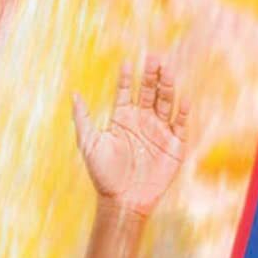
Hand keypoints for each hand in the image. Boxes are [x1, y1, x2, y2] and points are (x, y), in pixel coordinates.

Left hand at [74, 59, 188, 216]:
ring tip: (168, 70)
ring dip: (168, 86)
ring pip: (166, 102)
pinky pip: (180, 124)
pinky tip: (183, 99)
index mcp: (122, 118)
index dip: (127, 78)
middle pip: (150, 91)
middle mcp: (142, 120)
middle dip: (152, 74)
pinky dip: (182, 112)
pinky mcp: (174, 144)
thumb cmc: (103, 174)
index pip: (126, 91)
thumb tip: (74, 94)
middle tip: (154, 57)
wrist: (123, 200)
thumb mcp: (89, 144)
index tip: (128, 63)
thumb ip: (83, 119)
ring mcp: (159, 130)